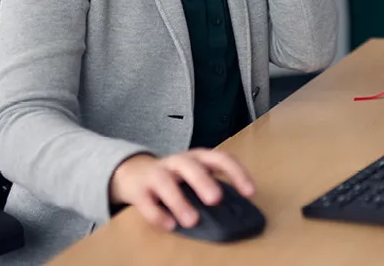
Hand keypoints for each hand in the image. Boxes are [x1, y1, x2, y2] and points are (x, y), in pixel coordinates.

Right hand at [109, 150, 254, 230]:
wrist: (133, 172)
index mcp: (197, 158)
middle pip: (190, 166)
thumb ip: (212, 185)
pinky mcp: (139, 190)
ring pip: (165, 182)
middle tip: (216, 199)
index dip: (236, 173)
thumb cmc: (174, 176)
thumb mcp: (195, 174)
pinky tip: (169, 225)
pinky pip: (146, 202)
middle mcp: (177, 162)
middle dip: (203, 181)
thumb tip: (237, 209)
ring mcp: (156, 174)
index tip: (250, 192)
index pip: (220, 159)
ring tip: (192, 221)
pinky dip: (157, 214)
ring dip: (179, 201)